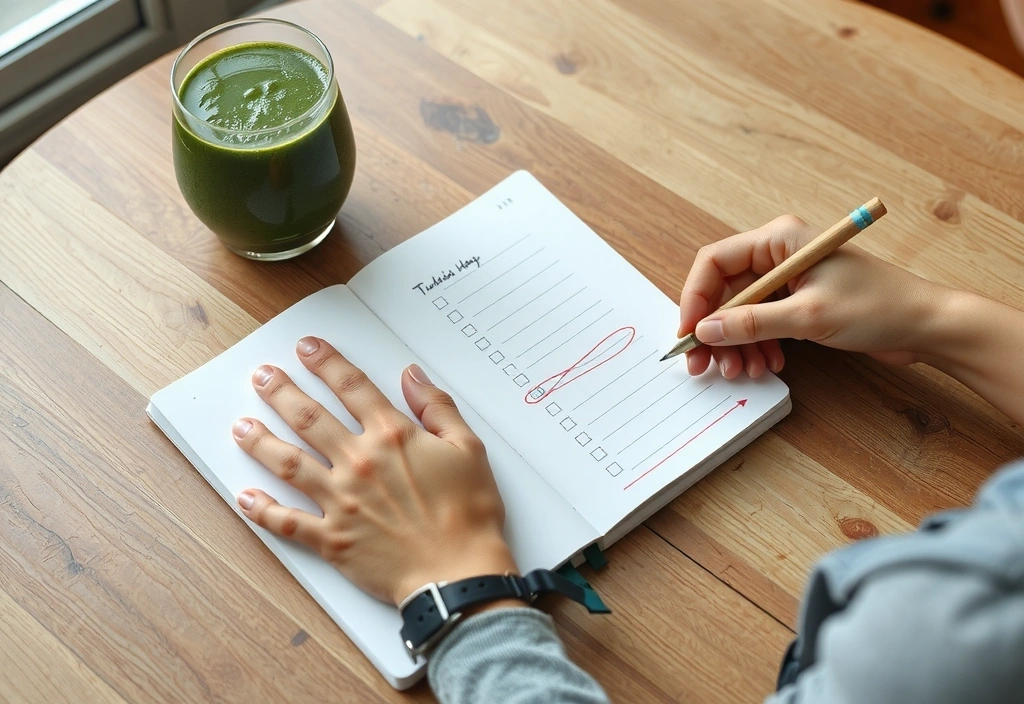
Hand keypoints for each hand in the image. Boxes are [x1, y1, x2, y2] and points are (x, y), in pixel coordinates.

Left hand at [232, 337, 518, 605]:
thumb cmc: (469, 514)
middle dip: (281, 392)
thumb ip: (437, 407)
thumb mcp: (468, 448)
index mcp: (392, 436)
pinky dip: (262, 510)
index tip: (308, 348)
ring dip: (260, 441)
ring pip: (288, 463)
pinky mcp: (333, 539)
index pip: (351, 387)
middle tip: (261, 376)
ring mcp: (341, 501)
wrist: (460, 573)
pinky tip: (245, 497)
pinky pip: (288, 522)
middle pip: (309, 418)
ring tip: (241, 426)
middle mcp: (359, 462)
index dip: (326, 363)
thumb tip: (412, 376)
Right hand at [678, 215, 950, 377]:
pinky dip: (757, 345)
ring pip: (740, 311)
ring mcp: (789, 279)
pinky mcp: (798, 301)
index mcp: (780, 239)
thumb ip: (752, 323)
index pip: (715, 262)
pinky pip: (761, 322)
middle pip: (724, 290)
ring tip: (742, 370)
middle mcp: (779, 254)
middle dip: (714, 329)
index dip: (696, 298)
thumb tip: (706, 331)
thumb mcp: (809, 317)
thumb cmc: (879, 307)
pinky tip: (767, 364)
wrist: (926, 325)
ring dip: (735, 343)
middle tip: (704, 363)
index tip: (689, 333)